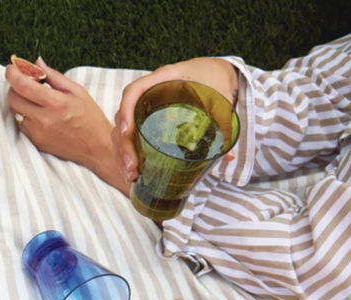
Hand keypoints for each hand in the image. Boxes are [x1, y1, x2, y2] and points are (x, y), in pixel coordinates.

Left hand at [6, 58, 129, 193]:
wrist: (96, 148)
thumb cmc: (90, 117)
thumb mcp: (77, 91)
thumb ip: (54, 76)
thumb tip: (37, 63)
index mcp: (55, 103)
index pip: (22, 86)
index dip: (12, 74)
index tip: (12, 68)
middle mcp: (43, 120)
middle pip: (13, 98)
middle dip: (14, 86)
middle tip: (25, 82)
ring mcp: (38, 133)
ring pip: (15, 112)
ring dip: (19, 100)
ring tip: (33, 97)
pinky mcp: (36, 142)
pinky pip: (21, 124)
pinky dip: (24, 114)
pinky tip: (36, 111)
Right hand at [113, 58, 238, 183]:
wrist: (214, 72)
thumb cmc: (215, 81)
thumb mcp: (220, 97)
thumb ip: (223, 122)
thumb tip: (229, 156)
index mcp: (165, 79)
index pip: (134, 91)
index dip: (126, 111)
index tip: (125, 133)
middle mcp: (150, 92)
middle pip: (124, 116)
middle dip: (124, 144)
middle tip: (132, 167)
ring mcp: (146, 106)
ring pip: (123, 129)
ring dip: (122, 153)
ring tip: (130, 175)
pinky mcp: (147, 120)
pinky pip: (130, 136)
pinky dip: (128, 153)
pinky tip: (132, 171)